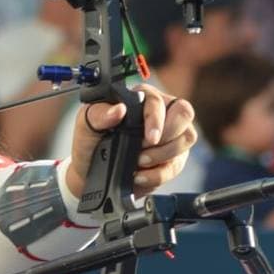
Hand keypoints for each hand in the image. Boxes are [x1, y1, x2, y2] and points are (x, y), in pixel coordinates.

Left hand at [66, 84, 197, 197]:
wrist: (89, 171)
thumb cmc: (90, 141)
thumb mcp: (86, 124)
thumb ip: (99, 114)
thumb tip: (118, 110)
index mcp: (140, 98)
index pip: (159, 101)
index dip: (157, 119)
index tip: (150, 138)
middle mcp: (160, 113)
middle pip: (184, 114)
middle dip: (167, 137)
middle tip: (144, 152)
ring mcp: (169, 135)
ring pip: (187, 138)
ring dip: (164, 156)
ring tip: (139, 163)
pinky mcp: (172, 157)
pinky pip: (177, 165)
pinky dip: (159, 174)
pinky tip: (140, 176)